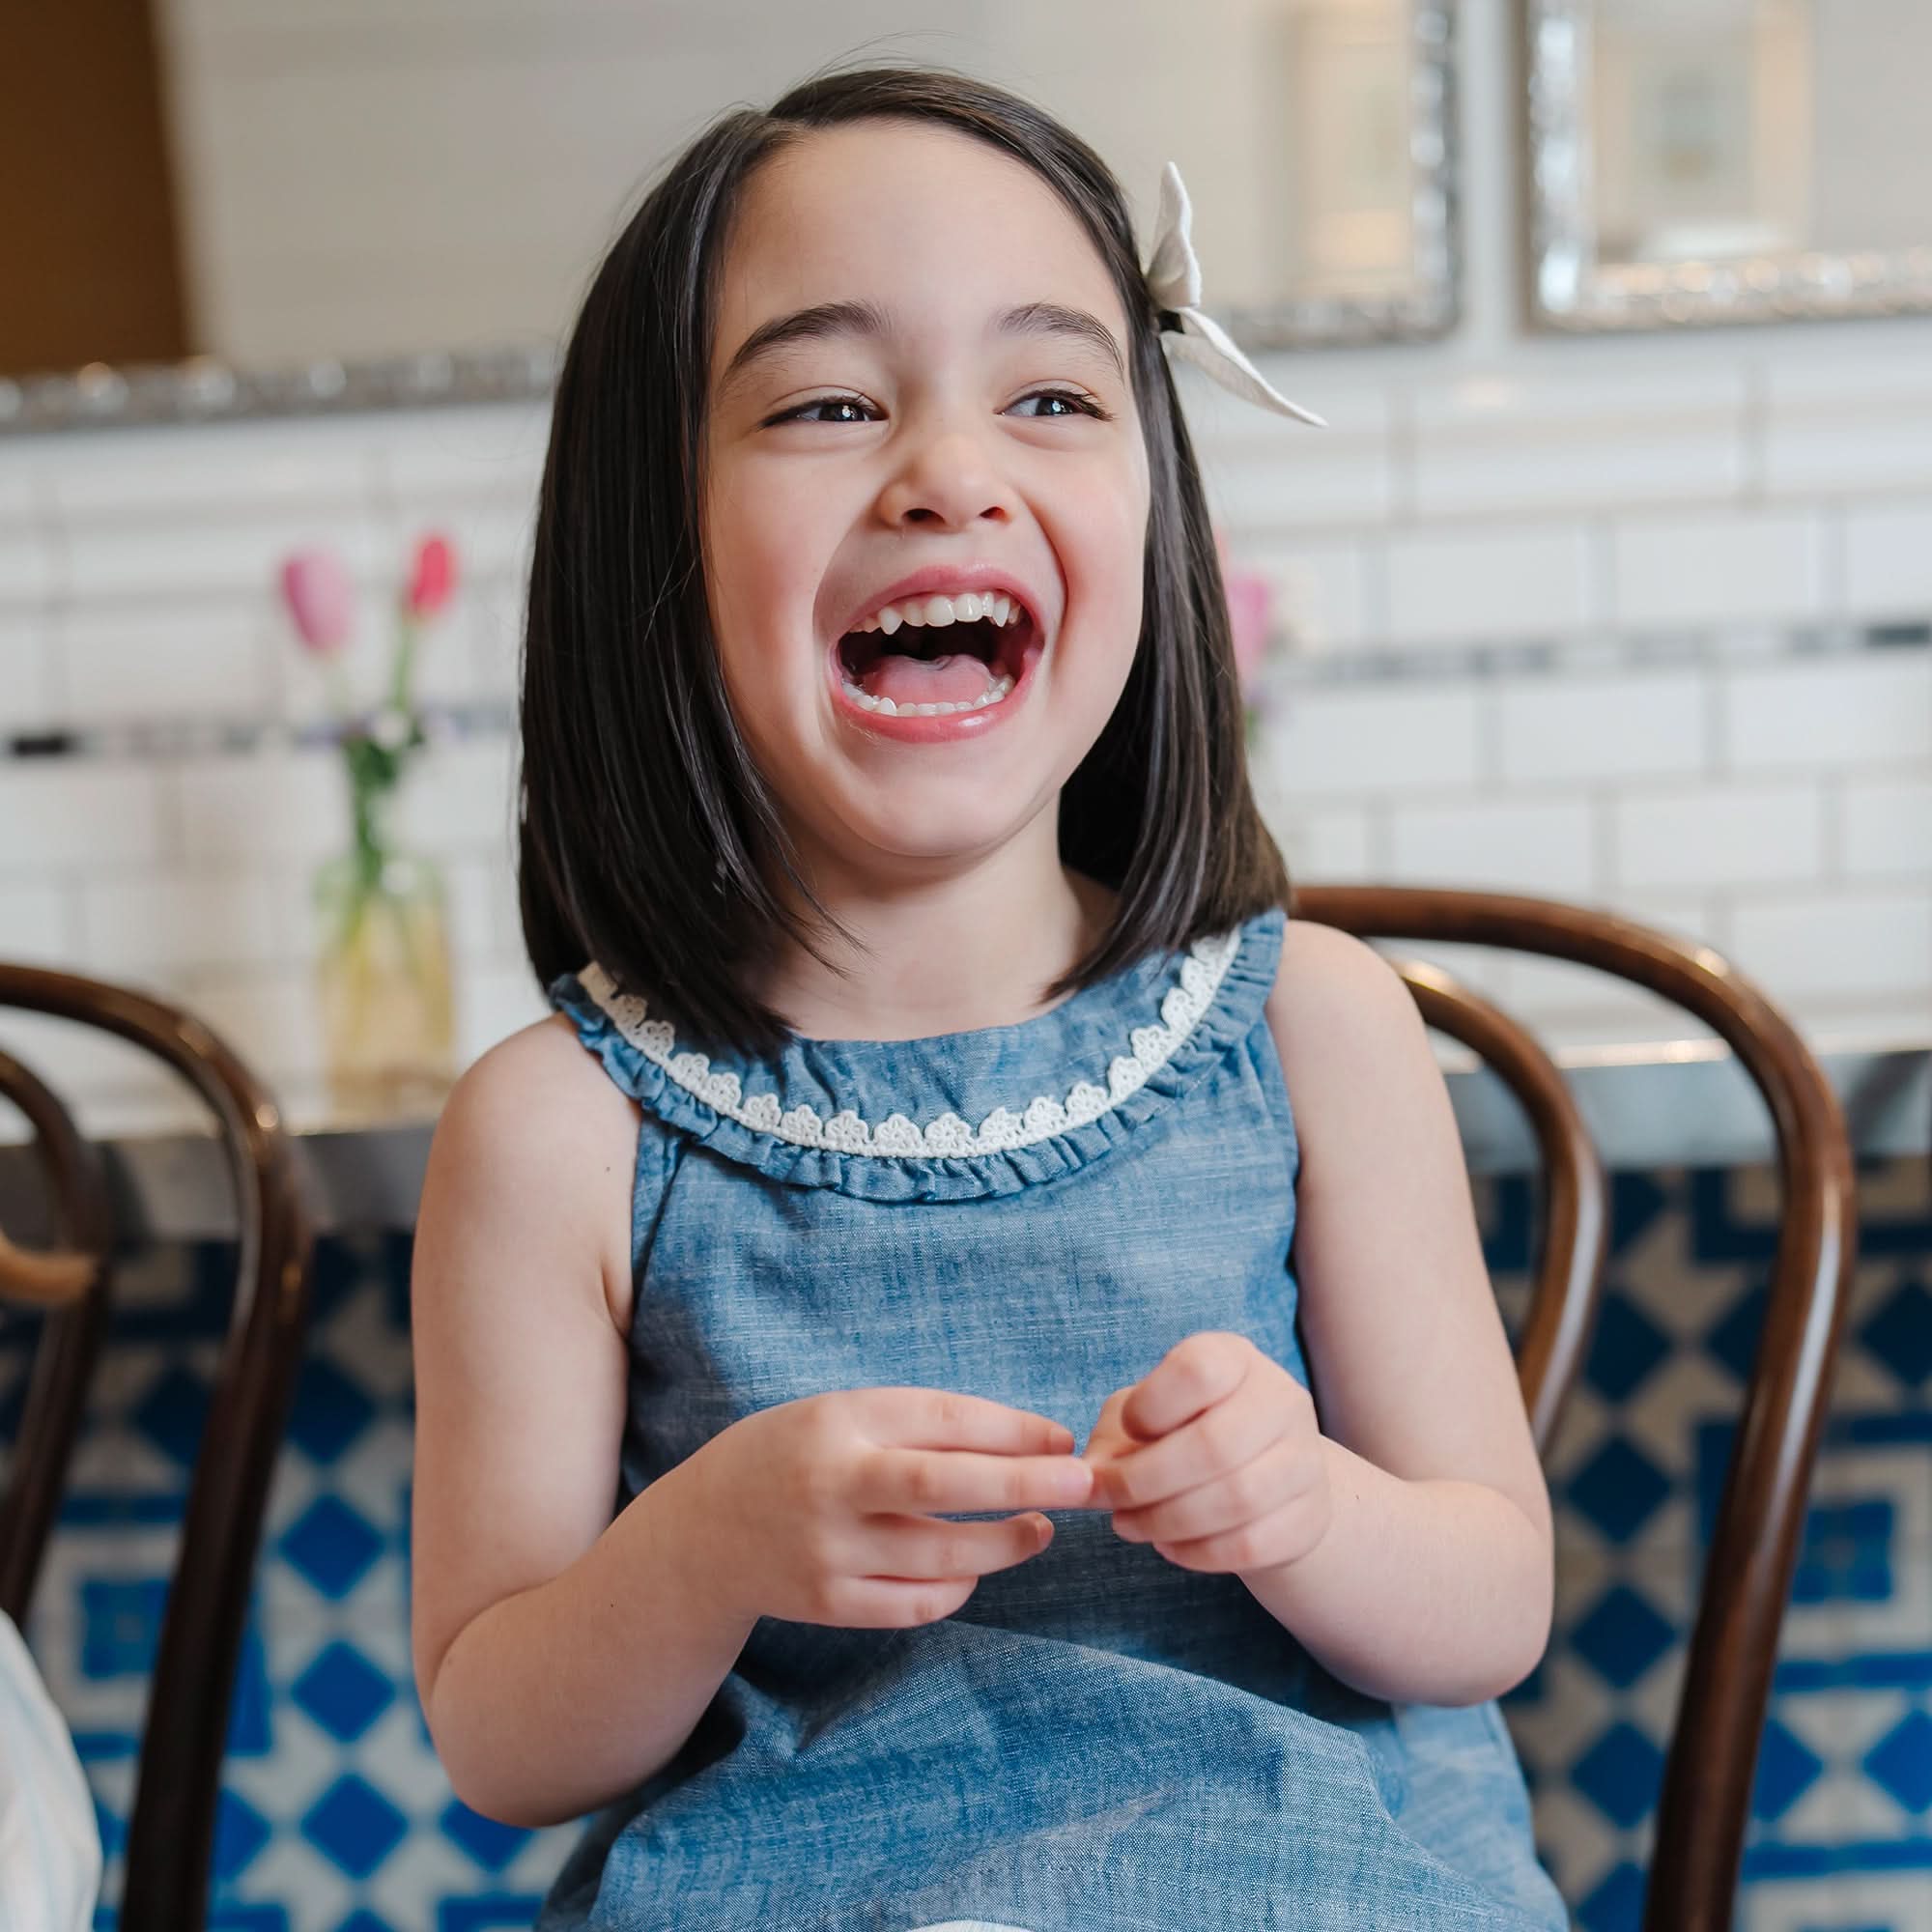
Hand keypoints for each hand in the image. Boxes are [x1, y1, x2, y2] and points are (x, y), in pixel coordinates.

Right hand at [687, 1387, 1094, 1629]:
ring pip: (941, 1556)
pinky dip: (959, 1589)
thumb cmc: (797, 1456)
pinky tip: (976, 1571)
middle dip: (1024, 1484)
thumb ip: (921, 1426)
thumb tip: (1029, 1442)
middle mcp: (829, 1485)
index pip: (942, 1420)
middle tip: (1084, 1482)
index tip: (1062, 1437)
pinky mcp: (827, 1605)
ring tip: (1039, 1530)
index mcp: (837, 1421)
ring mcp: (826, 1552)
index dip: (1011, 1429)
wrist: (704, 1533)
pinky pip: (916, 1604)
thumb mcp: (846, 1416)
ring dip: (1005, 1545)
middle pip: (943, 1486)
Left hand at [1081, 1331, 1331, 1574]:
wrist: (1261, 1479)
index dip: (1151, 1406)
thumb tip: (1084, 1483)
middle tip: (1110, 1501)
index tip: (1130, 1428)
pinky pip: (1253, 1544)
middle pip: (1215, 1445)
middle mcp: (1281, 1400)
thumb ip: (1110, 1443)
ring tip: (1131, 1526)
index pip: (1198, 1371)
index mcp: (1235, 1358)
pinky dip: (1198, 1553)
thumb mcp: (1141, 1420)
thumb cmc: (1181, 1436)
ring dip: (1166, 1522)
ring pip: (1236, 1500)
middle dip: (1145, 1482)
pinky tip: (1170, 1546)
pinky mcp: (1312, 1516)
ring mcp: (1305, 1459)